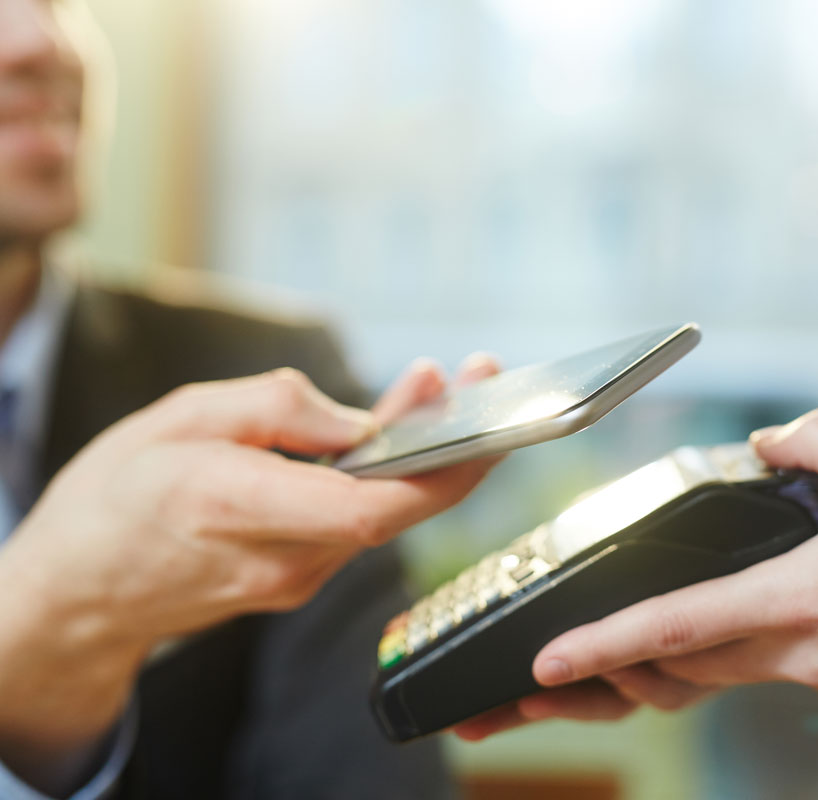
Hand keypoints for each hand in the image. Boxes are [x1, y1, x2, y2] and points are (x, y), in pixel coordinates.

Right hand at [0, 355, 498, 788]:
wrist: (77, 589)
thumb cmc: (116, 497)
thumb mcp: (180, 418)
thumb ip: (275, 409)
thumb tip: (359, 420)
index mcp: (239, 508)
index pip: (368, 508)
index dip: (440, 471)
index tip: (481, 423)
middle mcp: (281, 559)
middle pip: (393, 506)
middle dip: (452, 441)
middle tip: (477, 373)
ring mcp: (295, 578)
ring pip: (380, 510)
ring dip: (418, 449)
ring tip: (432, 383)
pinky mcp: (300, 577)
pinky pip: (356, 520)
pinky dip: (382, 473)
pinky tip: (388, 429)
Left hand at [457, 409, 817, 739]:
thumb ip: (813, 438)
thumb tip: (767, 440)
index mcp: (796, 603)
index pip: (674, 627)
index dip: (601, 648)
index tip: (546, 666)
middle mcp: (805, 660)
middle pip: (692, 668)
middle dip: (632, 668)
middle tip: (585, 666)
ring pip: (744, 674)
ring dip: (707, 655)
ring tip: (698, 626)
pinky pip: (800, 676)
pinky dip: (781, 649)